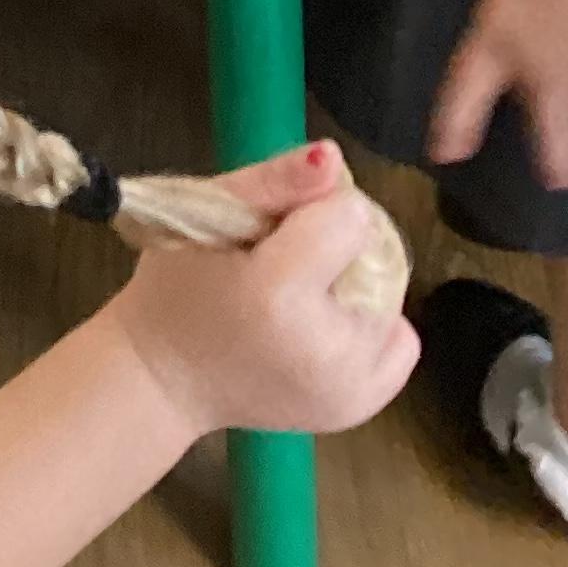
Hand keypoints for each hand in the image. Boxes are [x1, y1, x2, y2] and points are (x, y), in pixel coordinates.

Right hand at [114, 145, 420, 439]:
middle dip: (339, 250)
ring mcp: (347, 389)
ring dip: (358, 289)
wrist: (165, 379)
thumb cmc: (179, 288)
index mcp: (279, 294)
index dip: (315, 209)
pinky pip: (402, 344)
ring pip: (393, 297)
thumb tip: (333, 157)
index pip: (350, 217)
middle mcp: (325, 351)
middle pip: (377, 255)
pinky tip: (325, 329)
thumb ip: (276, 179)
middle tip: (286, 266)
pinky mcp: (359, 409)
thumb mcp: (210, 212)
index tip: (279, 226)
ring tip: (302, 300)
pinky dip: (374, 329)